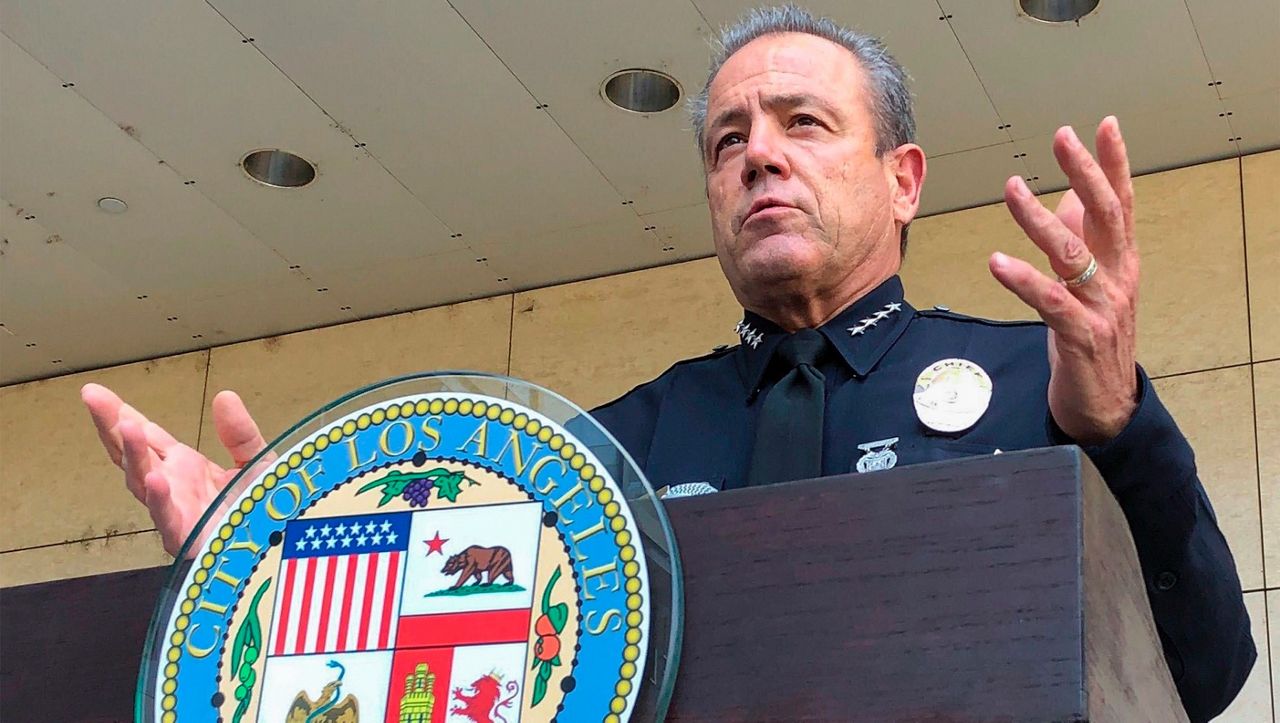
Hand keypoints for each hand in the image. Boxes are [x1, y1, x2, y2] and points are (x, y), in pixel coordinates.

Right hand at [80, 383, 267, 556]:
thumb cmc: (265, 510)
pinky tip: (156, 479)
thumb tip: (224, 396)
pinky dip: (160, 499)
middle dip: (111, 426)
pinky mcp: (188, 539)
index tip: (96, 392)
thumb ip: (240, 433)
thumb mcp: (256, 461)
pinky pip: (168, 518)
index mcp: (185, 467)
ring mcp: (175, 512)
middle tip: (92, 396)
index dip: (121, 415)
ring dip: (134, 455)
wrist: (284, 546)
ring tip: (126, 426)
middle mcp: (173, 487)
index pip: (146, 437)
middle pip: (133, 454)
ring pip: (143, 482)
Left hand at [989, 116, 1138, 444]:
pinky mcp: (1080, 336)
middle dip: (1085, 172)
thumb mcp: (1090, 284)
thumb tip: (1071, 197)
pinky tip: (997, 261)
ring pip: (1072, 253)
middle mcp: (1117, 278)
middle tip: (1063, 137)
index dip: (1114, 163)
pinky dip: (1023, 279)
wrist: (1105, 405)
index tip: (1105, 124)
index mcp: (1120, 262)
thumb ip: (1084, 240)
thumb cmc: (1091, 338)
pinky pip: (1050, 301)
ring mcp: (1101, 307)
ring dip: (1039, 218)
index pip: (1121, 203)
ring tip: (1012, 188)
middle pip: (1105, 215)